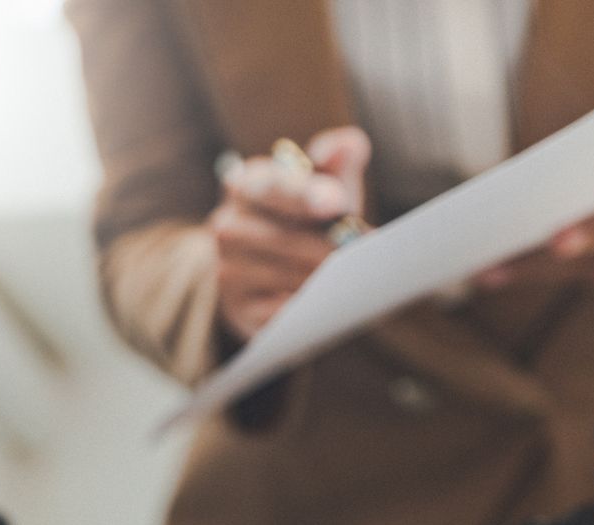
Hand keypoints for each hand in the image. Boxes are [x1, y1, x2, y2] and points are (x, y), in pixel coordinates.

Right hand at [211, 127, 371, 340]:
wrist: (262, 270)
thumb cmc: (301, 218)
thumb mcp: (321, 185)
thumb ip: (338, 160)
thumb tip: (346, 144)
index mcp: (245, 183)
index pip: (275, 186)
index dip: (306, 194)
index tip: (335, 202)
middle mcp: (225, 225)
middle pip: (290, 238)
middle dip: (333, 246)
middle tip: (368, 251)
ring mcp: (226, 269)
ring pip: (291, 276)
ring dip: (329, 279)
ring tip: (355, 276)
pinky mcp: (237, 308)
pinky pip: (284, 311)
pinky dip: (311, 307)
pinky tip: (329, 302)